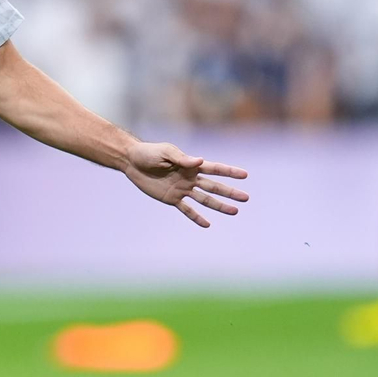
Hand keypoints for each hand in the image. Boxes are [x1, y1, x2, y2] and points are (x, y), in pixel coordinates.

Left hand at [122, 141, 248, 227]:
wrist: (132, 161)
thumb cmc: (149, 153)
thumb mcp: (165, 152)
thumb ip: (182, 158)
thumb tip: (200, 161)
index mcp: (190, 165)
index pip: (214, 168)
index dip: (229, 172)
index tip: (244, 175)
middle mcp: (190, 178)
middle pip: (214, 187)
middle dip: (230, 192)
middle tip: (246, 198)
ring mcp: (182, 189)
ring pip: (205, 199)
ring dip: (219, 206)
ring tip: (234, 211)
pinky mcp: (171, 198)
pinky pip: (186, 210)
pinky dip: (196, 217)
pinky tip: (207, 224)